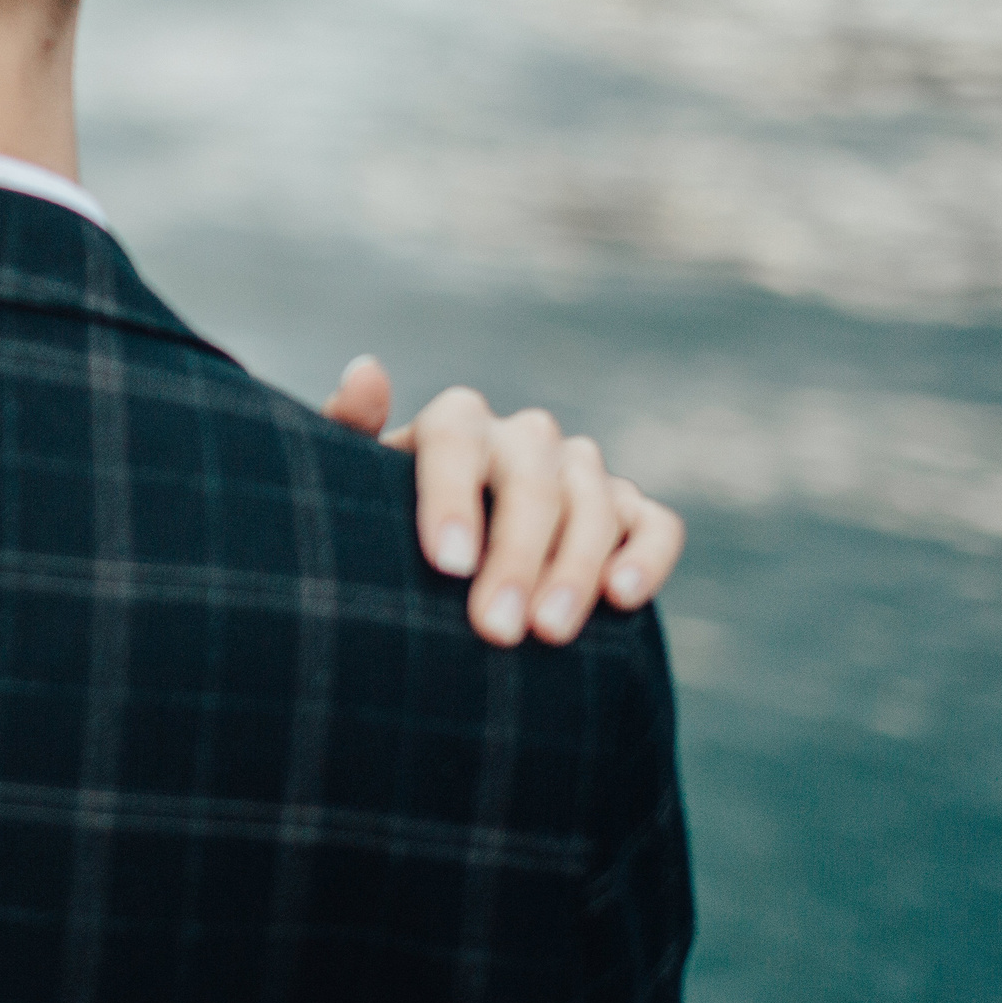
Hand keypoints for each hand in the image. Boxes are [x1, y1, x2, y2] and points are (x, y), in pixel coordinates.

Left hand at [322, 356, 684, 647]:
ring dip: (576, 567)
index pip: (457, 437)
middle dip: (516, 556)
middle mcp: (523, 438)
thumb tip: (366, 369)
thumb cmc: (383, 531)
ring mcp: (580, 472)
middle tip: (495, 629)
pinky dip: (647, 555)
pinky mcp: (628, 514)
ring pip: (593, 500)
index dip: (453, 497)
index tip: (447, 565)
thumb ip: (346, 433)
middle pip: (532, 478)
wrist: (437, 582)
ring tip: (549, 633)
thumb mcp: (351, 490)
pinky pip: (655, 524)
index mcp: (455, 424)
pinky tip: (622, 598)